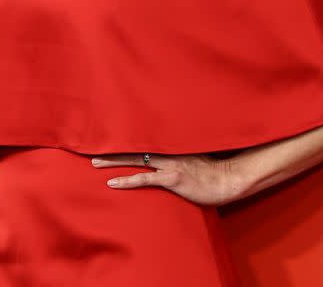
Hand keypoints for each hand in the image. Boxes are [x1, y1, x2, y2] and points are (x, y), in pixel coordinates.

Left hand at [90, 152, 244, 206]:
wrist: (230, 179)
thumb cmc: (214, 171)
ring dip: (113, 162)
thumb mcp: (195, 158)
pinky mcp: (172, 179)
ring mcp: (170, 164)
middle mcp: (169, 152)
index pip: (144, 141)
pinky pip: (145, 179)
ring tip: (95, 164)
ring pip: (135, 159)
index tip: (109, 139)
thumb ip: (180, 156)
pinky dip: (127, 181)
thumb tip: (168, 159)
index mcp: (173, 146)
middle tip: (92, 149)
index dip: (126, 140)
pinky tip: (112, 183)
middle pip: (134, 147)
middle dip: (113, 148)